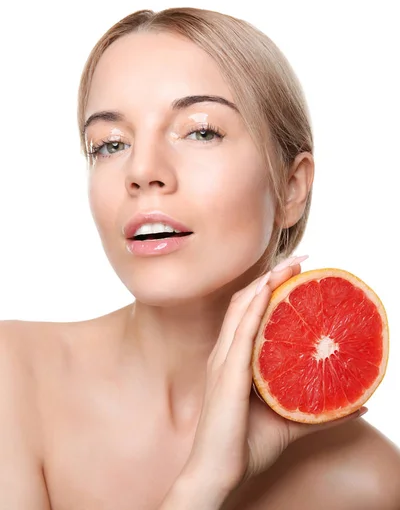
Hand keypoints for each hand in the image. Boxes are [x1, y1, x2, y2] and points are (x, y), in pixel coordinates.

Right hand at [181, 256, 366, 502]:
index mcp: (232, 360)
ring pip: (242, 308)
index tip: (296, 272)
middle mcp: (224, 353)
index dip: (267, 287)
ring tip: (290, 265)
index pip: (247, 312)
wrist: (217, 473)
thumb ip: (322, 410)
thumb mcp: (290, 421)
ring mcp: (223, 361)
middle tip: (300, 260)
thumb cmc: (245, 446)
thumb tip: (360, 402)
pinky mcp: (227, 373)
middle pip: (244, 301)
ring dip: (265, 282)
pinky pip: (241, 331)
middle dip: (270, 276)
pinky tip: (268, 290)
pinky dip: (254, 307)